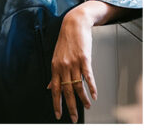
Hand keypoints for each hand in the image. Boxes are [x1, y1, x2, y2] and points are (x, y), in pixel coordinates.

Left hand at [48, 6, 96, 121]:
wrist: (74, 24)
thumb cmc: (66, 41)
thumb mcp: (56, 56)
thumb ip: (54, 73)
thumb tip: (50, 87)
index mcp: (55, 67)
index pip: (54, 89)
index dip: (56, 103)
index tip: (58, 115)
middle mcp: (63, 66)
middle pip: (66, 91)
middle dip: (70, 106)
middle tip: (73, 118)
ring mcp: (73, 63)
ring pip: (77, 85)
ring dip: (82, 99)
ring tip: (86, 107)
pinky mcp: (84, 59)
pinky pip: (87, 76)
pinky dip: (91, 87)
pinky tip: (94, 95)